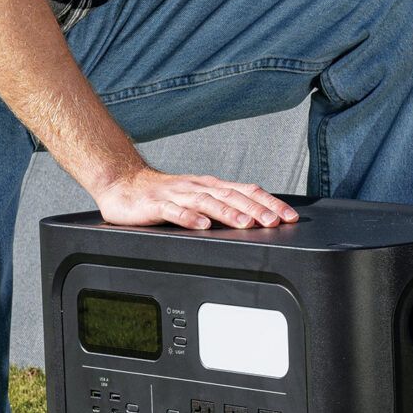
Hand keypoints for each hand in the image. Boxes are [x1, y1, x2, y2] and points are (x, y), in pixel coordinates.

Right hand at [91, 166, 298, 230]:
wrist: (122, 185)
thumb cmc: (162, 196)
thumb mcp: (197, 200)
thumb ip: (221, 208)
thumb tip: (255, 220)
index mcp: (211, 187)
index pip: (247, 191)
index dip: (270, 203)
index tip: (289, 216)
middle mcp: (198, 187)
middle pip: (232, 195)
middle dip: (256, 209)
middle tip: (275, 222)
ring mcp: (177, 195)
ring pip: (207, 202)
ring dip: (229, 213)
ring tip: (246, 224)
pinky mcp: (156, 205)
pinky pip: (174, 212)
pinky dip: (189, 218)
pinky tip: (202, 226)